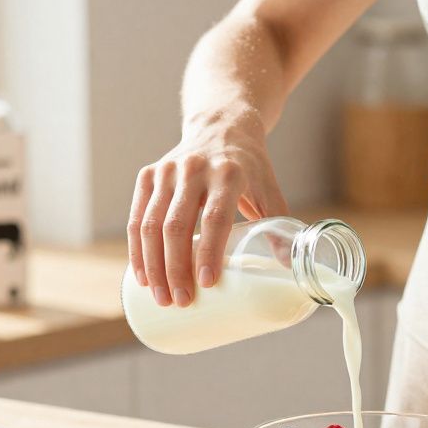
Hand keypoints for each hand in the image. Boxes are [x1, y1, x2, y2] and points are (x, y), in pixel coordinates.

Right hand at [128, 108, 287, 307]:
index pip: (215, 218)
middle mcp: (194, 169)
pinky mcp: (148, 175)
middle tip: (181, 301)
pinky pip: (136, 217)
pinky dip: (136, 250)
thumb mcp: (270, 190)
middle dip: (176, 269)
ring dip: (153, 266)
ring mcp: (167, 171)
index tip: (206, 284)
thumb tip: (292, 270)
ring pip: (150, 225)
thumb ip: (279, 226)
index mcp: (229, 173)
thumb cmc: (250, 168)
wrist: (221, 126)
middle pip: (176, 226)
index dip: (208, 252)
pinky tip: (143, 275)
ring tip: (161, 297)